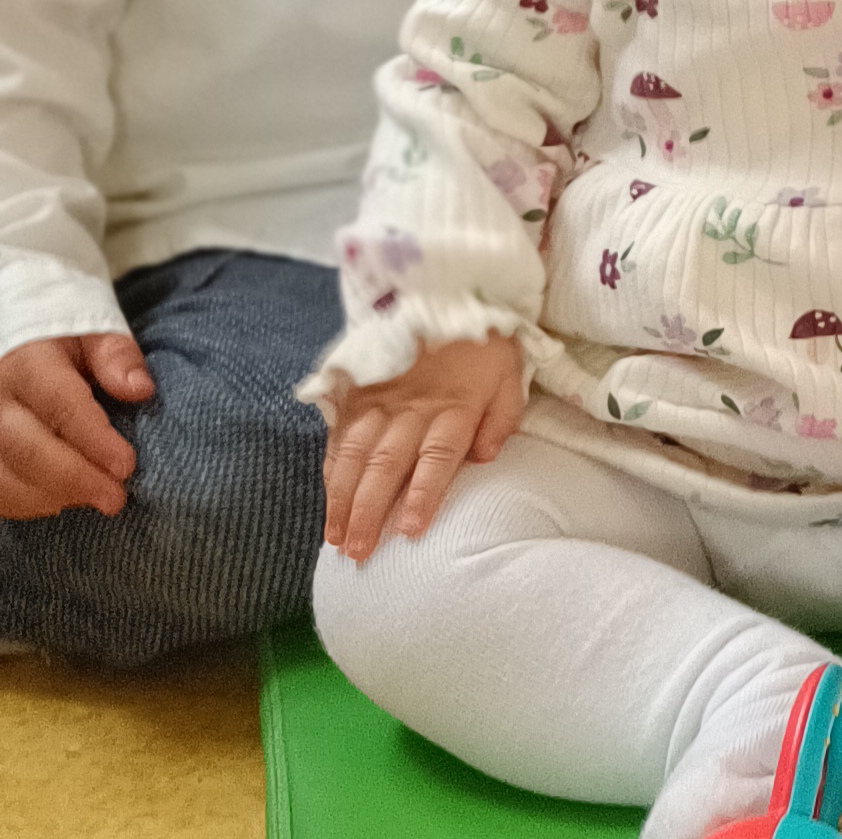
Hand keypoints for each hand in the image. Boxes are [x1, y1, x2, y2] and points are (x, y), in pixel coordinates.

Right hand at [0, 333, 151, 520]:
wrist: (17, 341)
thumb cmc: (64, 338)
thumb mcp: (94, 330)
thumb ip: (117, 355)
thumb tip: (140, 389)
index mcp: (26, 362)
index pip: (61, 407)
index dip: (95, 441)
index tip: (126, 466)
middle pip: (29, 450)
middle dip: (76, 480)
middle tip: (116, 498)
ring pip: (5, 478)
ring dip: (52, 497)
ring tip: (95, 500)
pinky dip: (27, 503)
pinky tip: (62, 501)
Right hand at [321, 335, 524, 561]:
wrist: (445, 289)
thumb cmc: (482, 342)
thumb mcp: (510, 372)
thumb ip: (503, 416)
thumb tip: (486, 458)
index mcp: (454, 407)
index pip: (437, 458)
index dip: (423, 495)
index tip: (408, 532)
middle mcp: (413, 408)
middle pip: (388, 464)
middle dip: (370, 511)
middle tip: (358, 554)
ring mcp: (380, 400)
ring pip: (356, 454)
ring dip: (343, 498)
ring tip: (336, 539)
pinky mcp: (358, 391)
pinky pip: (340, 434)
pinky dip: (331, 468)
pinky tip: (328, 497)